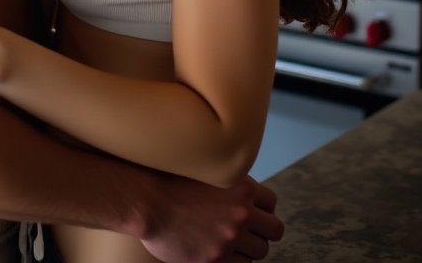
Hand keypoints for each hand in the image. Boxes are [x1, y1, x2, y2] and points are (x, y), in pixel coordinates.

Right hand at [142, 173, 282, 262]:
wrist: (146, 200)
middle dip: (262, 230)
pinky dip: (235, 260)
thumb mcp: (204, 168)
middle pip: (274, 229)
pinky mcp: (217, 259)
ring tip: (231, 241)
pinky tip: (220, 251)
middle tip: (247, 229)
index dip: (261, 207)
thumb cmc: (168, 180)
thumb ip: (226, 181)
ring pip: (260, 251)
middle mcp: (241, 212)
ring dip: (248, 247)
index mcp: (241, 185)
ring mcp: (230, 237)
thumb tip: (239, 191)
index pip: (271, 202)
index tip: (250, 210)